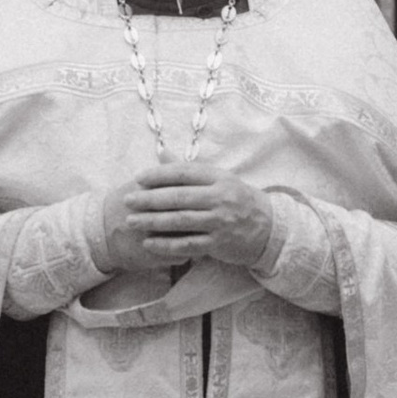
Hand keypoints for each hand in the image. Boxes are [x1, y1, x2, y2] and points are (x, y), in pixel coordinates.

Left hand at [89, 170, 276, 278]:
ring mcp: (220, 221)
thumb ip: (189, 170)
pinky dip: (166, 245)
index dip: (159, 175)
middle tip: (128, 200)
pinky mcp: (219, 243)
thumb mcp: (218, 180)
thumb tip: (162, 153)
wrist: (268, 228)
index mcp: (219, 178)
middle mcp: (220, 198)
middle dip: (150, 199)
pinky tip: (149, 244)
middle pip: (179, 197)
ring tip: (131, 221)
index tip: (138, 179)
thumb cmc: (236, 201)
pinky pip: (188, 244)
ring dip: (152, 222)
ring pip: (181, 221)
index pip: (185, 173)